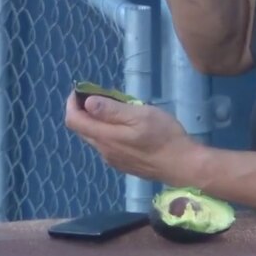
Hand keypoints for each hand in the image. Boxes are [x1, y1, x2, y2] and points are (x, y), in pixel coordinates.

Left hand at [64, 91, 198, 184]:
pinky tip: (126, 126)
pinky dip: (108, 131)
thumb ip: (112, 110)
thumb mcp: (139, 115)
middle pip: (82, 129)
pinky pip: (107, 145)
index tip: (81, 89)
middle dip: (83, 110)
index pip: (74, 120)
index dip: (72, 103)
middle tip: (100, 94)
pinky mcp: (123, 164)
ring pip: (95, 137)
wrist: (182, 165)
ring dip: (97, 121)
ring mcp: (113, 159)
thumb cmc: (163, 136)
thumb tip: (87, 102)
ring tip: (117, 107)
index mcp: (105, 137)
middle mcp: (103, 150)